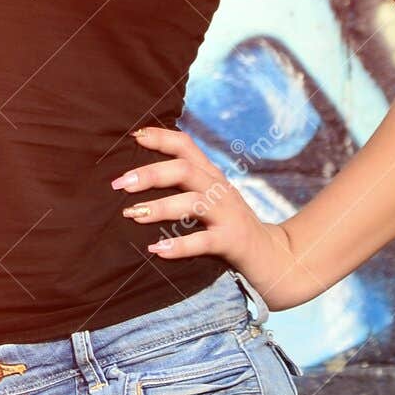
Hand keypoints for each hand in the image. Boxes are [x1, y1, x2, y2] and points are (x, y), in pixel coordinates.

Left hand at [110, 124, 303, 308]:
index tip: (134, 135)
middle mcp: (221, 190)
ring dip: (161, 207)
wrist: (274, 258)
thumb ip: (184, 187)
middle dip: (151, 174)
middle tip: (120, 184)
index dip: (161, 138)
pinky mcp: (233, 242)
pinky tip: (157, 250)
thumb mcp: (210, 201)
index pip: (187, 146)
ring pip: (194, 203)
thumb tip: (136, 179)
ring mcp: (229, 215)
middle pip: (186, 170)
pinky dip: (180, 245)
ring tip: (133, 214)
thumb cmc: (229, 228)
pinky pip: (205, 241)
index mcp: (212, 176)